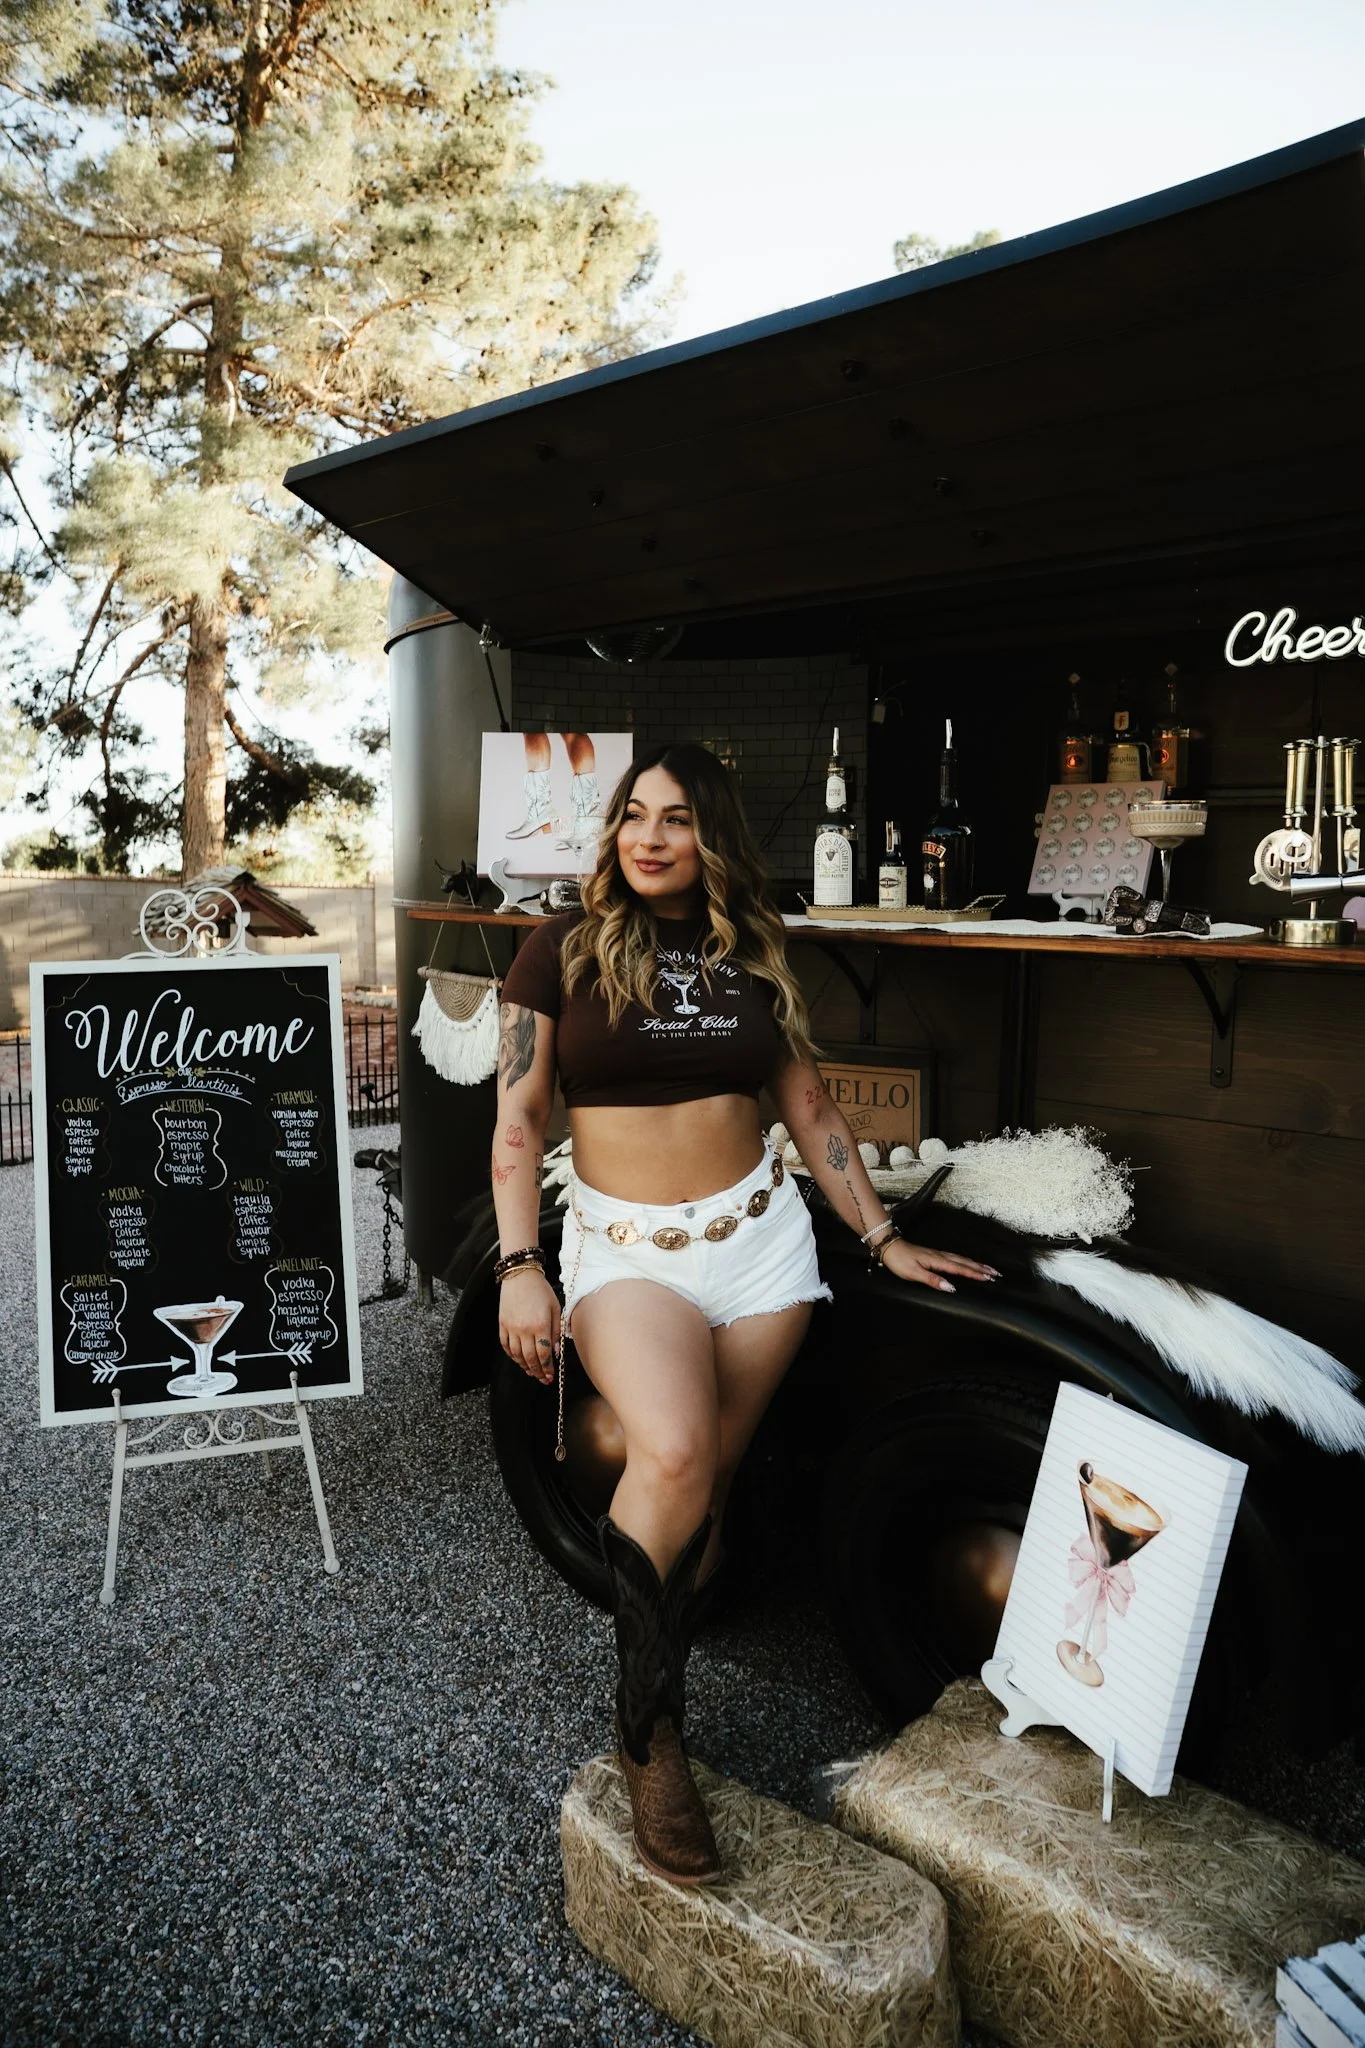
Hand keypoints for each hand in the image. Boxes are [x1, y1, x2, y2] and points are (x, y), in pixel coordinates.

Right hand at [498, 1268, 561, 1382]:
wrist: (520, 1275)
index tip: (550, 1375)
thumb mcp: (556, 1308)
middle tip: (542, 1379)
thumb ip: (556, 1331)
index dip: (547, 1367)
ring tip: (531, 1371)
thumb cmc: (541, 1290)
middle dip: (537, 1371)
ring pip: (517, 1355)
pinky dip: (512, 1356)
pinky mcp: (502, 1324)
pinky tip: (518, 1359)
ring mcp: (511, 1327)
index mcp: (540, 1325)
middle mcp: (524, 1329)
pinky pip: (506, 1345)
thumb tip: (555, 1352)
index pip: (543, 1353)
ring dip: (524, 1366)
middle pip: (530, 1358)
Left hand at [878, 1235, 999, 1293]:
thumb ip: (933, 1280)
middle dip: (981, 1268)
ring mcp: (938, 1254)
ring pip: (961, 1259)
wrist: (889, 1246)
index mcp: (938, 1261)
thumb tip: (951, 1288)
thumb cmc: (900, 1261)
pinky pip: (955, 1258)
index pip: (960, 1269)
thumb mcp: (914, 1274)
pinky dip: (966, 1261)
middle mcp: (940, 1256)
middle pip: (965, 1262)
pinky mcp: (935, 1254)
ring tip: (988, 1269)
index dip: (975, 1274)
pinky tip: (968, 1263)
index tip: (990, 1278)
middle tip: (996, 1273)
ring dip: (976, 1264)